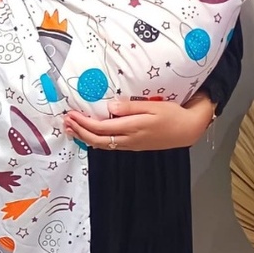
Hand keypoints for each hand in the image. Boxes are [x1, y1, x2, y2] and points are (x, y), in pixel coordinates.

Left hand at [63, 96, 214, 151]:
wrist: (187, 130)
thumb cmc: (171, 114)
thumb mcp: (153, 106)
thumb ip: (130, 108)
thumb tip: (109, 108)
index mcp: (132, 128)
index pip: (101, 128)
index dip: (83, 123)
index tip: (71, 114)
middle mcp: (128, 140)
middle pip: (97, 140)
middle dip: (79, 131)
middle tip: (66, 122)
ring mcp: (130, 145)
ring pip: (101, 145)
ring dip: (85, 137)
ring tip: (72, 129)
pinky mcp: (133, 146)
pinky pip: (109, 146)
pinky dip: (95, 140)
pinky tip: (90, 135)